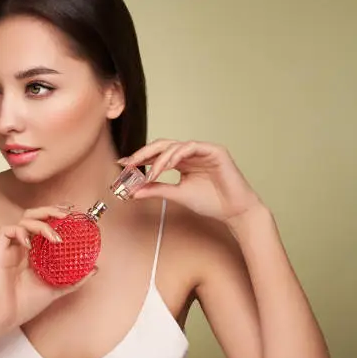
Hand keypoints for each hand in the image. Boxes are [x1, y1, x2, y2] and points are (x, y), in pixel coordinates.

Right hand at [0, 205, 96, 336]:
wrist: (7, 317)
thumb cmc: (26, 304)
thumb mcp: (57, 289)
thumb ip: (75, 279)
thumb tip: (95, 269)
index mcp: (35, 251)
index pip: (44, 223)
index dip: (55, 213)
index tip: (71, 212)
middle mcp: (23, 245)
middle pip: (34, 215)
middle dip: (50, 210)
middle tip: (65, 215)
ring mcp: (11, 247)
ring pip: (23, 219)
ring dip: (41, 223)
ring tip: (54, 237)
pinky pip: (7, 230)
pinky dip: (20, 232)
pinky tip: (30, 245)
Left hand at [119, 139, 264, 223]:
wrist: (234, 211)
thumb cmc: (210, 202)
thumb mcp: (177, 195)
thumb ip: (156, 189)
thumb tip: (133, 191)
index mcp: (181, 161)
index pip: (157, 155)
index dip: (139, 158)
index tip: (122, 164)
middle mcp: (190, 153)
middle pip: (162, 146)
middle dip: (143, 153)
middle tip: (129, 163)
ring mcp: (202, 150)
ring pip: (174, 146)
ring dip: (159, 158)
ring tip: (150, 172)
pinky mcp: (214, 150)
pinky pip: (191, 147)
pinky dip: (177, 155)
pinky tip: (166, 166)